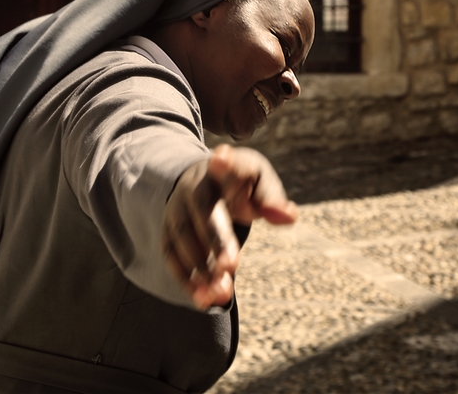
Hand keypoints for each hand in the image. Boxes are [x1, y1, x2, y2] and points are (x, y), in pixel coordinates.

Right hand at [162, 144, 297, 308]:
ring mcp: (177, 208)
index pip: (226, 164)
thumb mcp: (259, 182)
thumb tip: (289, 217)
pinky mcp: (168, 231)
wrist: (199, 180)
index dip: (225, 163)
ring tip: (221, 293)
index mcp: (223, 168)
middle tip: (232, 265)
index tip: (222, 157)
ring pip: (184, 237)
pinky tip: (203, 299)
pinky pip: (172, 255)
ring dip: (201, 267)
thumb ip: (272, 199)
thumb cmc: (240, 183)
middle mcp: (195, 186)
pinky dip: (186, 279)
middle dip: (215, 238)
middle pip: (203, 210)